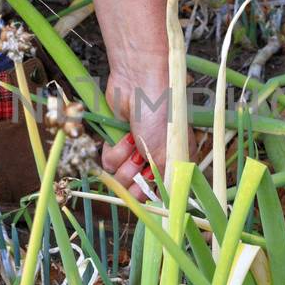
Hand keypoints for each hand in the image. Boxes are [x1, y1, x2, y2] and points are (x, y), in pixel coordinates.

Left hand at [101, 62, 176, 201]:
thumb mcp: (169, 151)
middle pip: (139, 188)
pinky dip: (113, 149)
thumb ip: (167, 179)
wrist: (138, 83)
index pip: (162, 191)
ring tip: (132, 142)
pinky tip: (123, 135)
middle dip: (135, 176)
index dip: (152, 192)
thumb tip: (165, 201)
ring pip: (121, 176)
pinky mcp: (117, 141)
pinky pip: (108, 161)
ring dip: (124, 160)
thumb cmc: (161, 113)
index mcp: (175, 161)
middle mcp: (156, 159)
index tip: (147, 186)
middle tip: (140, 158)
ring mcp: (136, 150)